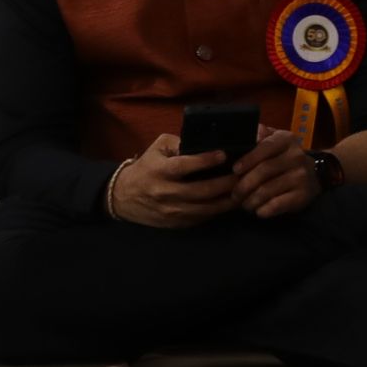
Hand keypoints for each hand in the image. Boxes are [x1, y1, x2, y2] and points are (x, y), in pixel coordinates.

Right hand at [105, 133, 238, 229]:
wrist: (123, 197)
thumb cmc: (145, 168)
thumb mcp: (157, 149)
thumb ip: (178, 143)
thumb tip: (204, 142)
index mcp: (160, 171)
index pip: (184, 166)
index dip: (205, 160)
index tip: (223, 154)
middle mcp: (166, 192)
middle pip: (201, 190)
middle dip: (225, 183)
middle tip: (242, 175)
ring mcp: (172, 211)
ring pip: (205, 208)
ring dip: (227, 201)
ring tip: (242, 191)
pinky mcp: (176, 223)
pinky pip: (201, 218)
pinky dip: (217, 211)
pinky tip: (229, 202)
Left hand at [229, 126, 326, 219]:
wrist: (315, 174)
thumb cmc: (284, 156)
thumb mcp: (275, 139)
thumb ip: (260, 134)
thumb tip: (246, 134)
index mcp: (286, 139)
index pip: (264, 148)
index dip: (247, 160)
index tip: (234, 170)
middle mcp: (296, 156)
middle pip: (264, 171)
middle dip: (244, 185)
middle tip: (234, 195)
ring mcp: (301, 176)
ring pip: (268, 190)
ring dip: (251, 200)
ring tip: (244, 204)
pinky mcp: (303, 195)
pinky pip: (278, 204)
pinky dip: (265, 210)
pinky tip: (258, 211)